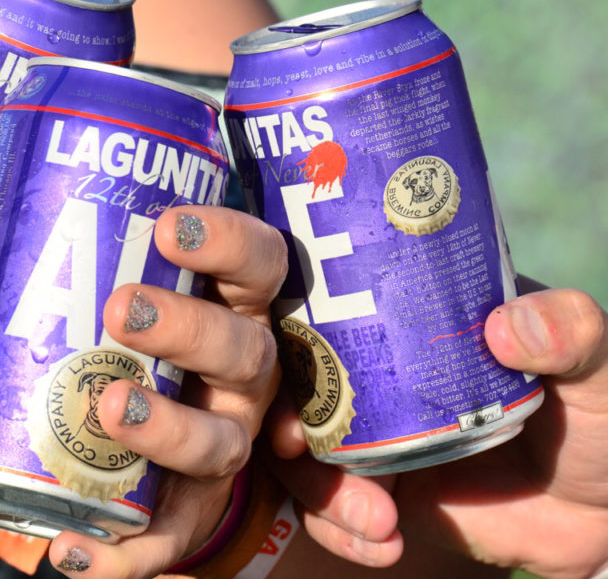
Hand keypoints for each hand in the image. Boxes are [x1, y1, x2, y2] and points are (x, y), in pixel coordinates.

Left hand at [0, 206, 287, 577]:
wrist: (151, 462)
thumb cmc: (119, 360)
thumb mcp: (91, 313)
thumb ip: (17, 286)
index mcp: (223, 310)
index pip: (255, 264)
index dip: (226, 242)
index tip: (170, 226)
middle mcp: (238, 380)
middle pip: (239, 349)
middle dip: (185, 327)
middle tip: (119, 309)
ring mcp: (221, 449)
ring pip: (216, 444)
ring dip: (165, 428)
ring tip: (107, 408)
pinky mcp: (189, 517)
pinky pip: (167, 541)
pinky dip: (122, 554)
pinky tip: (69, 551)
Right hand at [268, 285, 607, 577]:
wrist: (603, 513)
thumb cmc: (599, 416)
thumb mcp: (594, 362)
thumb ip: (571, 333)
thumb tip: (508, 326)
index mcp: (409, 322)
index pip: (329, 308)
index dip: (290, 329)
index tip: (287, 360)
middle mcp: (376, 374)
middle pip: (295, 386)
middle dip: (280, 417)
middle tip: (294, 447)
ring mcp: (371, 436)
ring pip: (301, 457)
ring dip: (318, 491)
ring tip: (376, 521)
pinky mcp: (375, 494)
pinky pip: (326, 512)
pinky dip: (339, 532)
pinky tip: (382, 547)